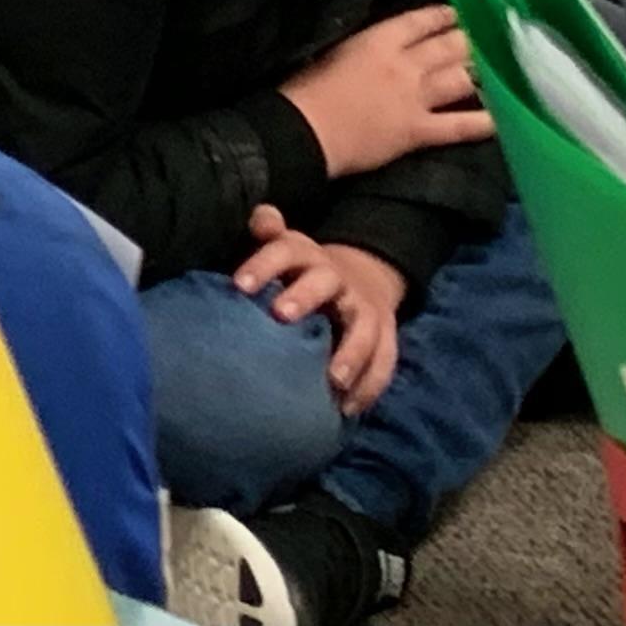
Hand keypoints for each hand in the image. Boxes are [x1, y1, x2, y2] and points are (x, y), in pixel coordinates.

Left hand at [236, 208, 404, 412]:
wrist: (360, 276)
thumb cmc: (302, 268)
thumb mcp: (286, 245)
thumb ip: (268, 231)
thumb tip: (261, 216)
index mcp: (307, 255)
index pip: (284, 250)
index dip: (263, 264)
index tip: (239, 285)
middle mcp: (338, 280)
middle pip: (324, 283)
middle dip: (304, 296)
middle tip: (281, 316)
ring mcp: (366, 310)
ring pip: (364, 330)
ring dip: (350, 355)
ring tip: (331, 381)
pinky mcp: (386, 338)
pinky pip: (384, 363)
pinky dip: (369, 387)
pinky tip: (348, 409)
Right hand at [281, 4, 493, 177]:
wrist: (305, 130)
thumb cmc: (304, 90)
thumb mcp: (330, 53)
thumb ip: (359, 48)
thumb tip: (373, 47)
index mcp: (376, 42)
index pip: (417, 22)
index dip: (441, 16)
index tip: (457, 12)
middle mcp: (403, 65)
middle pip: (447, 47)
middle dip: (469, 40)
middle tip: (489, 37)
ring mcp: (415, 97)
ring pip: (460, 79)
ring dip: (480, 72)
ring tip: (498, 68)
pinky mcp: (420, 130)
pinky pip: (461, 126)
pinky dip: (484, 122)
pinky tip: (503, 116)